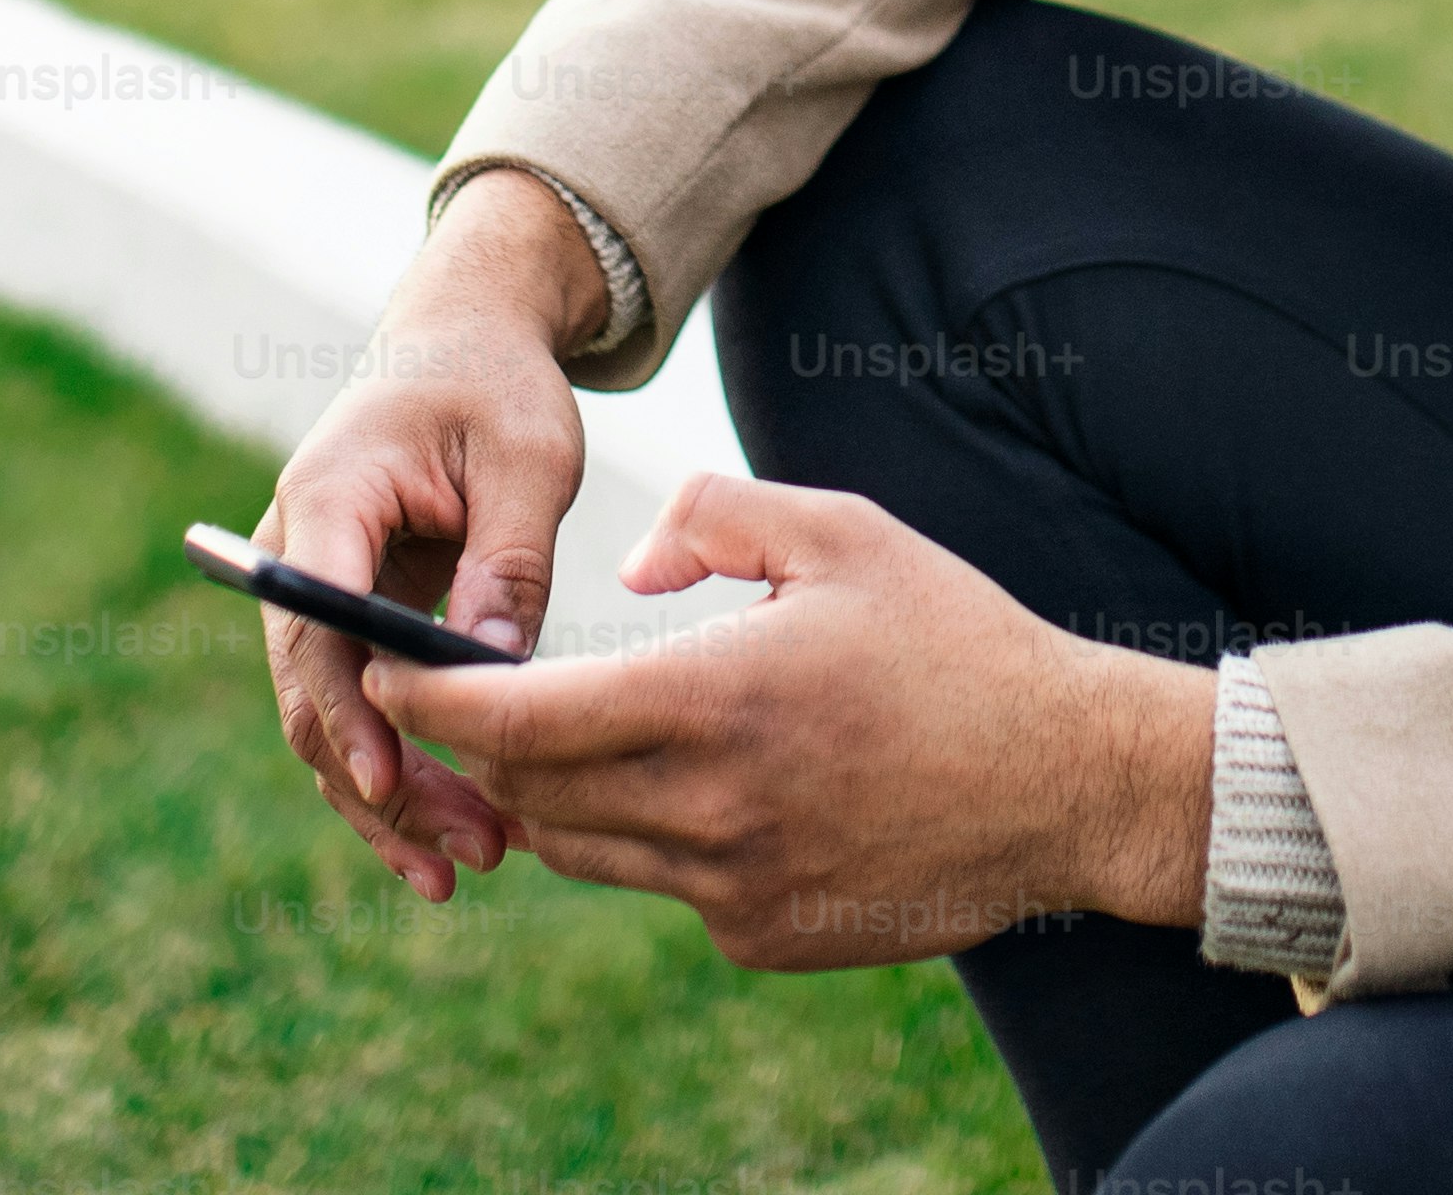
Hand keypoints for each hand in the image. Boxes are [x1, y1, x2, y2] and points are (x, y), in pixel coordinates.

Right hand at [256, 170, 601, 900]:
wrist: (461, 341)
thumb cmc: (495, 385)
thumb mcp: (526, 456)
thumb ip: (508, 559)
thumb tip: (494, 671)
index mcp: (329, 497)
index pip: (317, 619)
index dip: (350, 708)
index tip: (392, 778)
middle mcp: (296, 551)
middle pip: (314, 692)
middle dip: (380, 782)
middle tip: (465, 855)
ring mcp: (311, 591)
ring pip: (325, 720)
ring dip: (386, 798)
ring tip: (462, 869)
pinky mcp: (346, 619)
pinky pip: (355, 711)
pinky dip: (392, 773)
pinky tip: (444, 837)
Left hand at [360, 470, 1218, 972]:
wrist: (1065, 782)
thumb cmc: (956, 641)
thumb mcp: (841, 533)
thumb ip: (713, 517)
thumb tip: (626, 566)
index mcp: (713, 701)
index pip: (518, 717)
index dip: (434, 695)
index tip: (387, 666)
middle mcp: (708, 809)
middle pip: (527, 791)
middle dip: (473, 744)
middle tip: (448, 696)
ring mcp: (733, 886)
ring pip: (580, 848)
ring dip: (548, 794)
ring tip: (555, 737)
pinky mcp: (762, 934)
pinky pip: (660, 887)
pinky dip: (645, 839)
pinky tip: (692, 787)